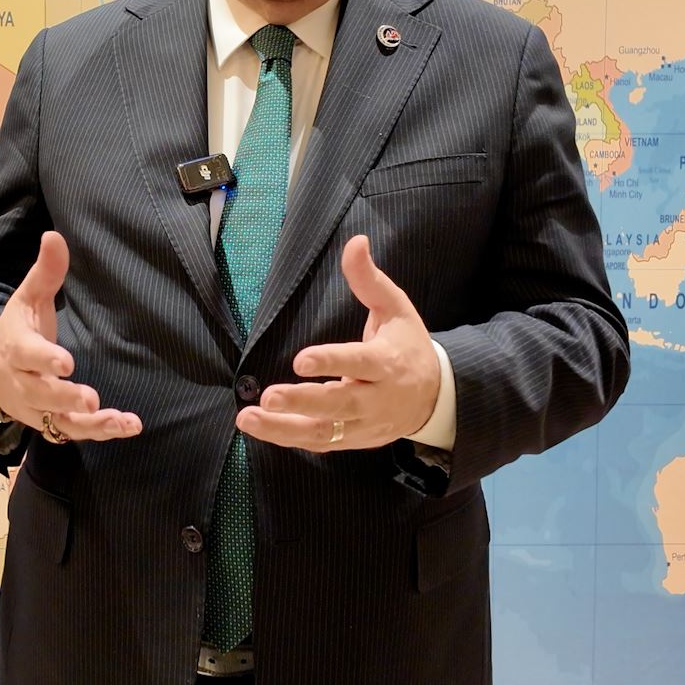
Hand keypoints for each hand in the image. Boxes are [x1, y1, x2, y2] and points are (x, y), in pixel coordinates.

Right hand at [0, 231, 141, 440]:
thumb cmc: (18, 328)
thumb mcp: (27, 299)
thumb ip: (45, 272)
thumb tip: (55, 235)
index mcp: (17, 348)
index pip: (27, 355)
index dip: (44, 359)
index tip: (66, 362)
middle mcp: (24, 382)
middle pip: (42, 394)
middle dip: (66, 398)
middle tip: (91, 399)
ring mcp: (37, 408)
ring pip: (60, 421)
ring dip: (91, 424)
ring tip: (121, 421)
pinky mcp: (50, 423)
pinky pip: (73, 432)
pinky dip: (100, 432)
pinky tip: (129, 425)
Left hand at [238, 235, 439, 451]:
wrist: (436, 397)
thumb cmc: (409, 345)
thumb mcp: (396, 308)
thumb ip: (369, 279)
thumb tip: (355, 241)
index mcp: (388, 362)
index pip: (359, 362)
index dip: (332, 362)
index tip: (301, 361)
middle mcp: (377, 398)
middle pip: (340, 405)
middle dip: (303, 402)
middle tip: (268, 397)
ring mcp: (366, 424)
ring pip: (326, 432)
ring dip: (284, 428)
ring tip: (248, 418)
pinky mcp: (355, 440)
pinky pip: (322, 443)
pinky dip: (290, 438)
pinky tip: (261, 428)